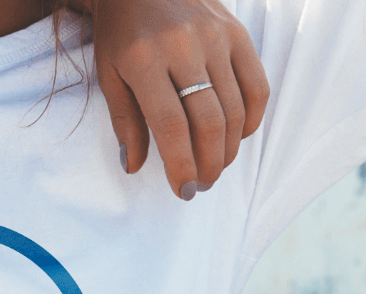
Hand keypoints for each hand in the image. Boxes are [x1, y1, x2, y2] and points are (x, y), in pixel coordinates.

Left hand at [88, 0, 269, 199]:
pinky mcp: (237, 32)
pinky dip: (251, 118)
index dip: (181, 165)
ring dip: (229, 148)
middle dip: (209, 163)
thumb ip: (124, 121)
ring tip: (216, 165)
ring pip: (235, 108)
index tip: (184, 190)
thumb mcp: (109, 74)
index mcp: (143, 60)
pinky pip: (256, 85)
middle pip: (209, 122)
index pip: (171, 126)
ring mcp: (215, 37)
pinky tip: (237, 136)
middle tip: (203, 183)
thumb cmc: (120, 31)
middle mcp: (182, 47)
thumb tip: (133, 166)